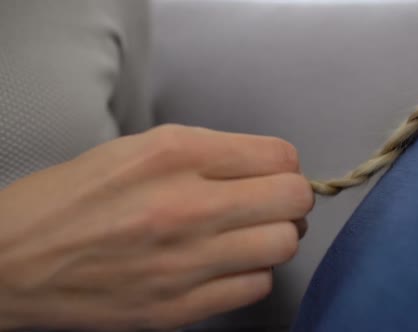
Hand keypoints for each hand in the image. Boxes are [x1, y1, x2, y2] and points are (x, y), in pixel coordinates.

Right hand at [0, 125, 312, 330]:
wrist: (13, 261)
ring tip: (250, 233)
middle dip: (291, 199)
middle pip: (293, 200)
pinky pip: (256, 286)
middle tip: (271, 203)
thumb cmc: (74, 198)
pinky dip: (251, 272)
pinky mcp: (179, 307)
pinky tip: (225, 264)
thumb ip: (210, 154)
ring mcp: (185, 262)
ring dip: (276, 237)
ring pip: (283, 246)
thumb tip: (267, 168)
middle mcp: (186, 206)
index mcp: (175, 154)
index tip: (273, 173)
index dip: (284, 164)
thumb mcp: (139, 149)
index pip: (279, 156)